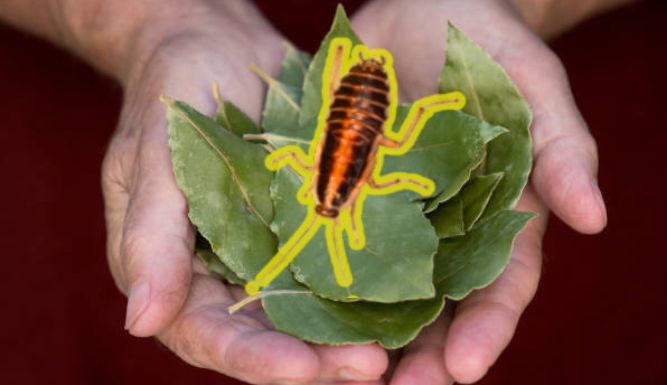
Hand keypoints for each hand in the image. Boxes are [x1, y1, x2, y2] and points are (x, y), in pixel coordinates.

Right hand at [102, 2, 387, 382]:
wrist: (216, 46)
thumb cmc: (170, 93)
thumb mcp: (151, 158)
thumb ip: (150, 239)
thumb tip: (140, 322)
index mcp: (176, 272)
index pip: (209, 335)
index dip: (254, 358)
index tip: (301, 370)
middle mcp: (227, 273)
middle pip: (270, 336)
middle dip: (317, 358)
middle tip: (368, 369)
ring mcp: (272, 251)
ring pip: (312, 308)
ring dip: (352, 331)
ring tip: (398, 350)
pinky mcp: (310, 224)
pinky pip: (339, 260)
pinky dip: (370, 282)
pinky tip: (408, 294)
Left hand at [352, 0, 606, 382]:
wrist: (421, 4)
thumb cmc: (487, 39)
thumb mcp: (532, 82)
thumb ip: (564, 146)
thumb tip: (594, 219)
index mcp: (499, 211)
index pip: (500, 284)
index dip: (486, 328)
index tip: (464, 367)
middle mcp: (445, 223)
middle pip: (438, 302)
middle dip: (421, 350)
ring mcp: (394, 210)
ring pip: (382, 284)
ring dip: (364, 329)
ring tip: (344, 369)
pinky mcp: (347, 187)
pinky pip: (333, 236)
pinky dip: (320, 274)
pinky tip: (298, 305)